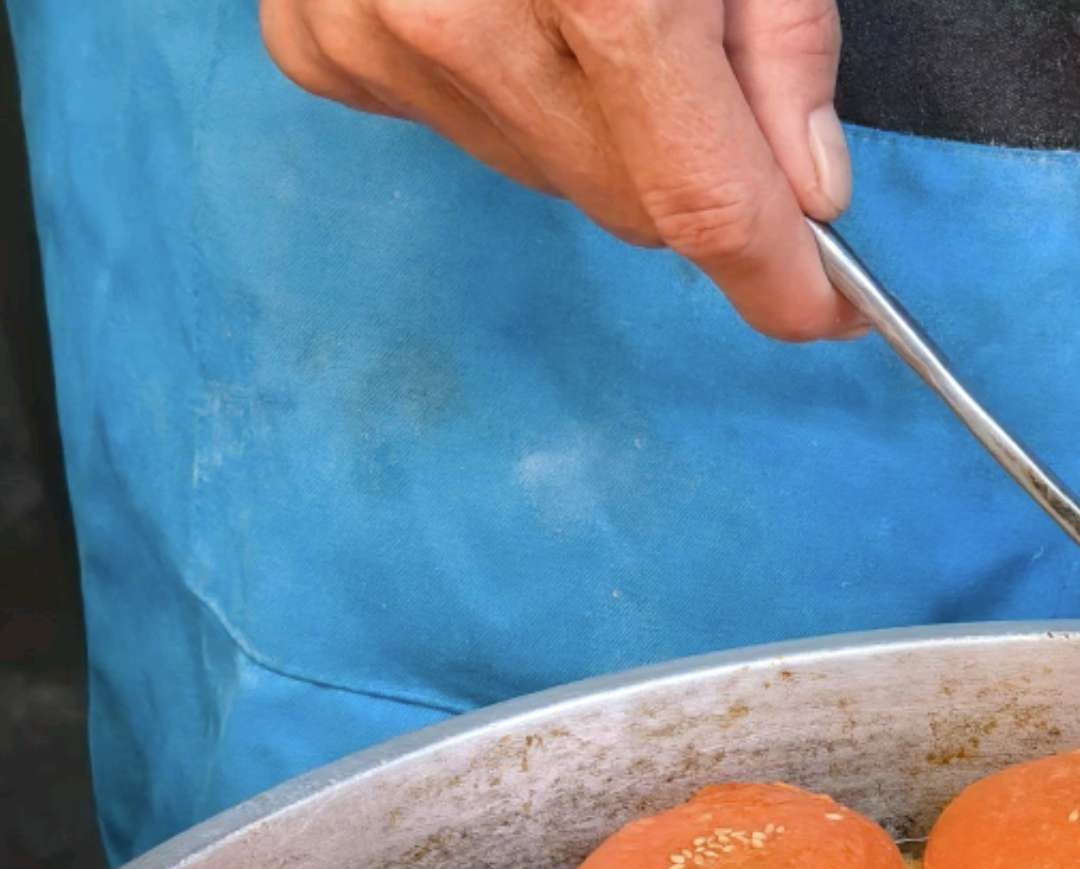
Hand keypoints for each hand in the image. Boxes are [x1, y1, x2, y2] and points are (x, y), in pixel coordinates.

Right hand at [260, 0, 860, 340]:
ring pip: (539, 172)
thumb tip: (805, 185)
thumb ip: (778, 31)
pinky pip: (443, 121)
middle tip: (710, 56)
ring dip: (594, 119)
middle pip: (624, 202)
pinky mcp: (320, 39)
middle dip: (693, 166)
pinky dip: (495, 78)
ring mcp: (377, 37)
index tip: (825, 305)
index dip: (776, 277)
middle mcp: (468, 23)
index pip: (700, 200)